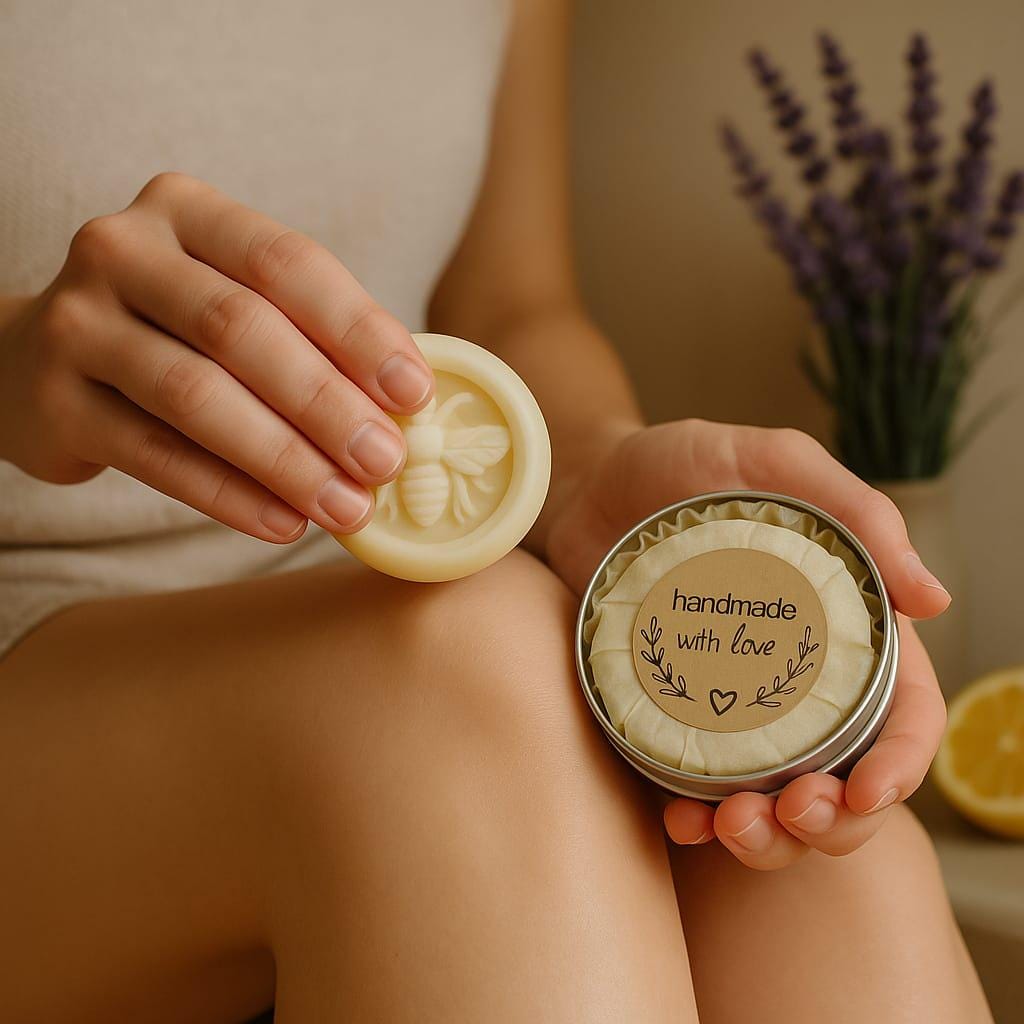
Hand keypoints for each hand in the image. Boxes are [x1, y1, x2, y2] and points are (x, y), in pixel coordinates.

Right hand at [0, 173, 434, 540]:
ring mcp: (76, 323)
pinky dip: (228, 495)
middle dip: (325, 402)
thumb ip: (309, 337)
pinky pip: (156, 456)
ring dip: (284, 460)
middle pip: (240, 328)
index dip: (357, 329)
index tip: (414, 391)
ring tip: (346, 506)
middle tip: (386, 460)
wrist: (38, 361)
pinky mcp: (53, 402)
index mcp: (186, 211)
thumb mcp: (236, 302)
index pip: (287, 262)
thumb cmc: (177, 332)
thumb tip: (406, 408)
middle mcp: (122, 251)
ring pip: (195, 396)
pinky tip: (283, 523)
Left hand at [547, 419, 948, 867]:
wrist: (587, 485)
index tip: (867, 793)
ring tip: (729, 827)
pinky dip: (694, 821)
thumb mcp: (771, 462)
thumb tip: (936, 600)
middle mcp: (794, 682)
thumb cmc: (683, 464)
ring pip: (773, 803)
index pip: (901, 714)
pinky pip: (692, 789)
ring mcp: (729, 707)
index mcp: (840, 630)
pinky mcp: (670, 717)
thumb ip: (853, 511)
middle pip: (843, 780)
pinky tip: (679, 823)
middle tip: (789, 814)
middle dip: (831, 822)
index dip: (900, 765)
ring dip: (767, 840)